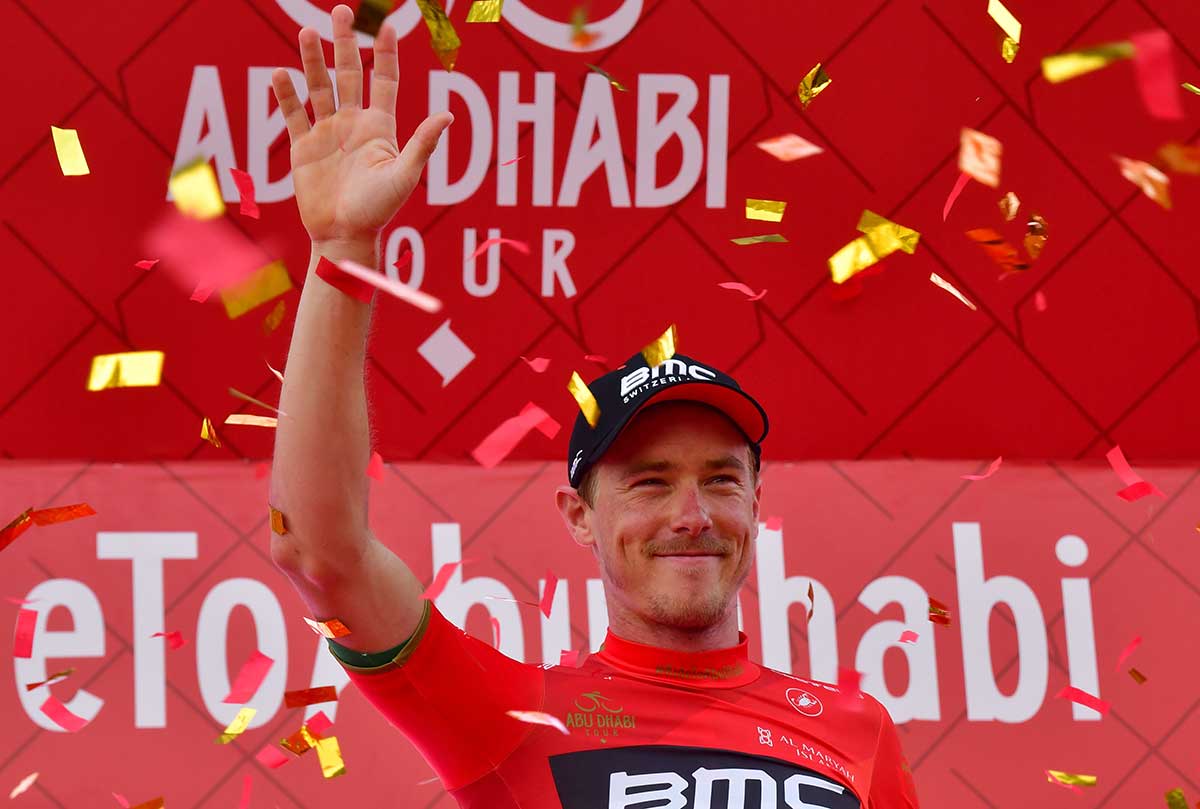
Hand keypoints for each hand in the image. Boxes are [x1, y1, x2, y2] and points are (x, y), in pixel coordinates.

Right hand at [271, 5, 451, 249]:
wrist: (344, 235)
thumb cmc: (378, 210)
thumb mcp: (404, 175)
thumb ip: (423, 144)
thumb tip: (448, 115)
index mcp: (380, 127)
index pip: (384, 81)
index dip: (386, 54)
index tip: (386, 24)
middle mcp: (353, 124)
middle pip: (350, 73)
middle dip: (345, 43)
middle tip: (341, 10)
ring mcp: (327, 134)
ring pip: (319, 87)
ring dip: (313, 60)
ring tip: (308, 32)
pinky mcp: (303, 148)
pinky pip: (294, 115)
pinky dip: (286, 95)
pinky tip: (280, 73)